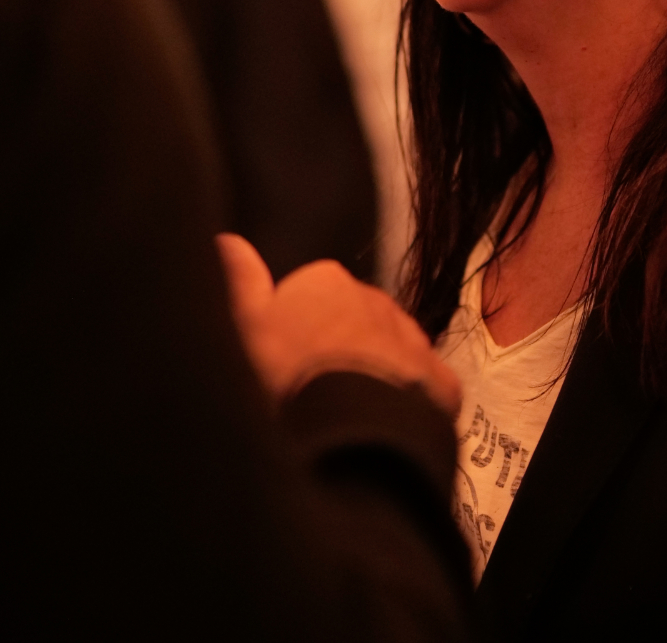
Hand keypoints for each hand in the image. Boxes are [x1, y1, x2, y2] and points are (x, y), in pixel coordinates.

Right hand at [217, 233, 461, 416]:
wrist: (352, 428)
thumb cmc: (289, 373)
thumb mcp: (246, 324)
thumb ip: (238, 278)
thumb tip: (227, 239)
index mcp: (325, 280)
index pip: (307, 296)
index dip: (291, 331)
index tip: (280, 361)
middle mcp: (375, 297)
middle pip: (349, 322)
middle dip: (335, 349)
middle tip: (310, 390)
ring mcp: (411, 337)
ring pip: (388, 351)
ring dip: (371, 372)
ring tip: (342, 411)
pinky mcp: (439, 380)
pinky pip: (421, 386)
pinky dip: (405, 401)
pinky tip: (381, 423)